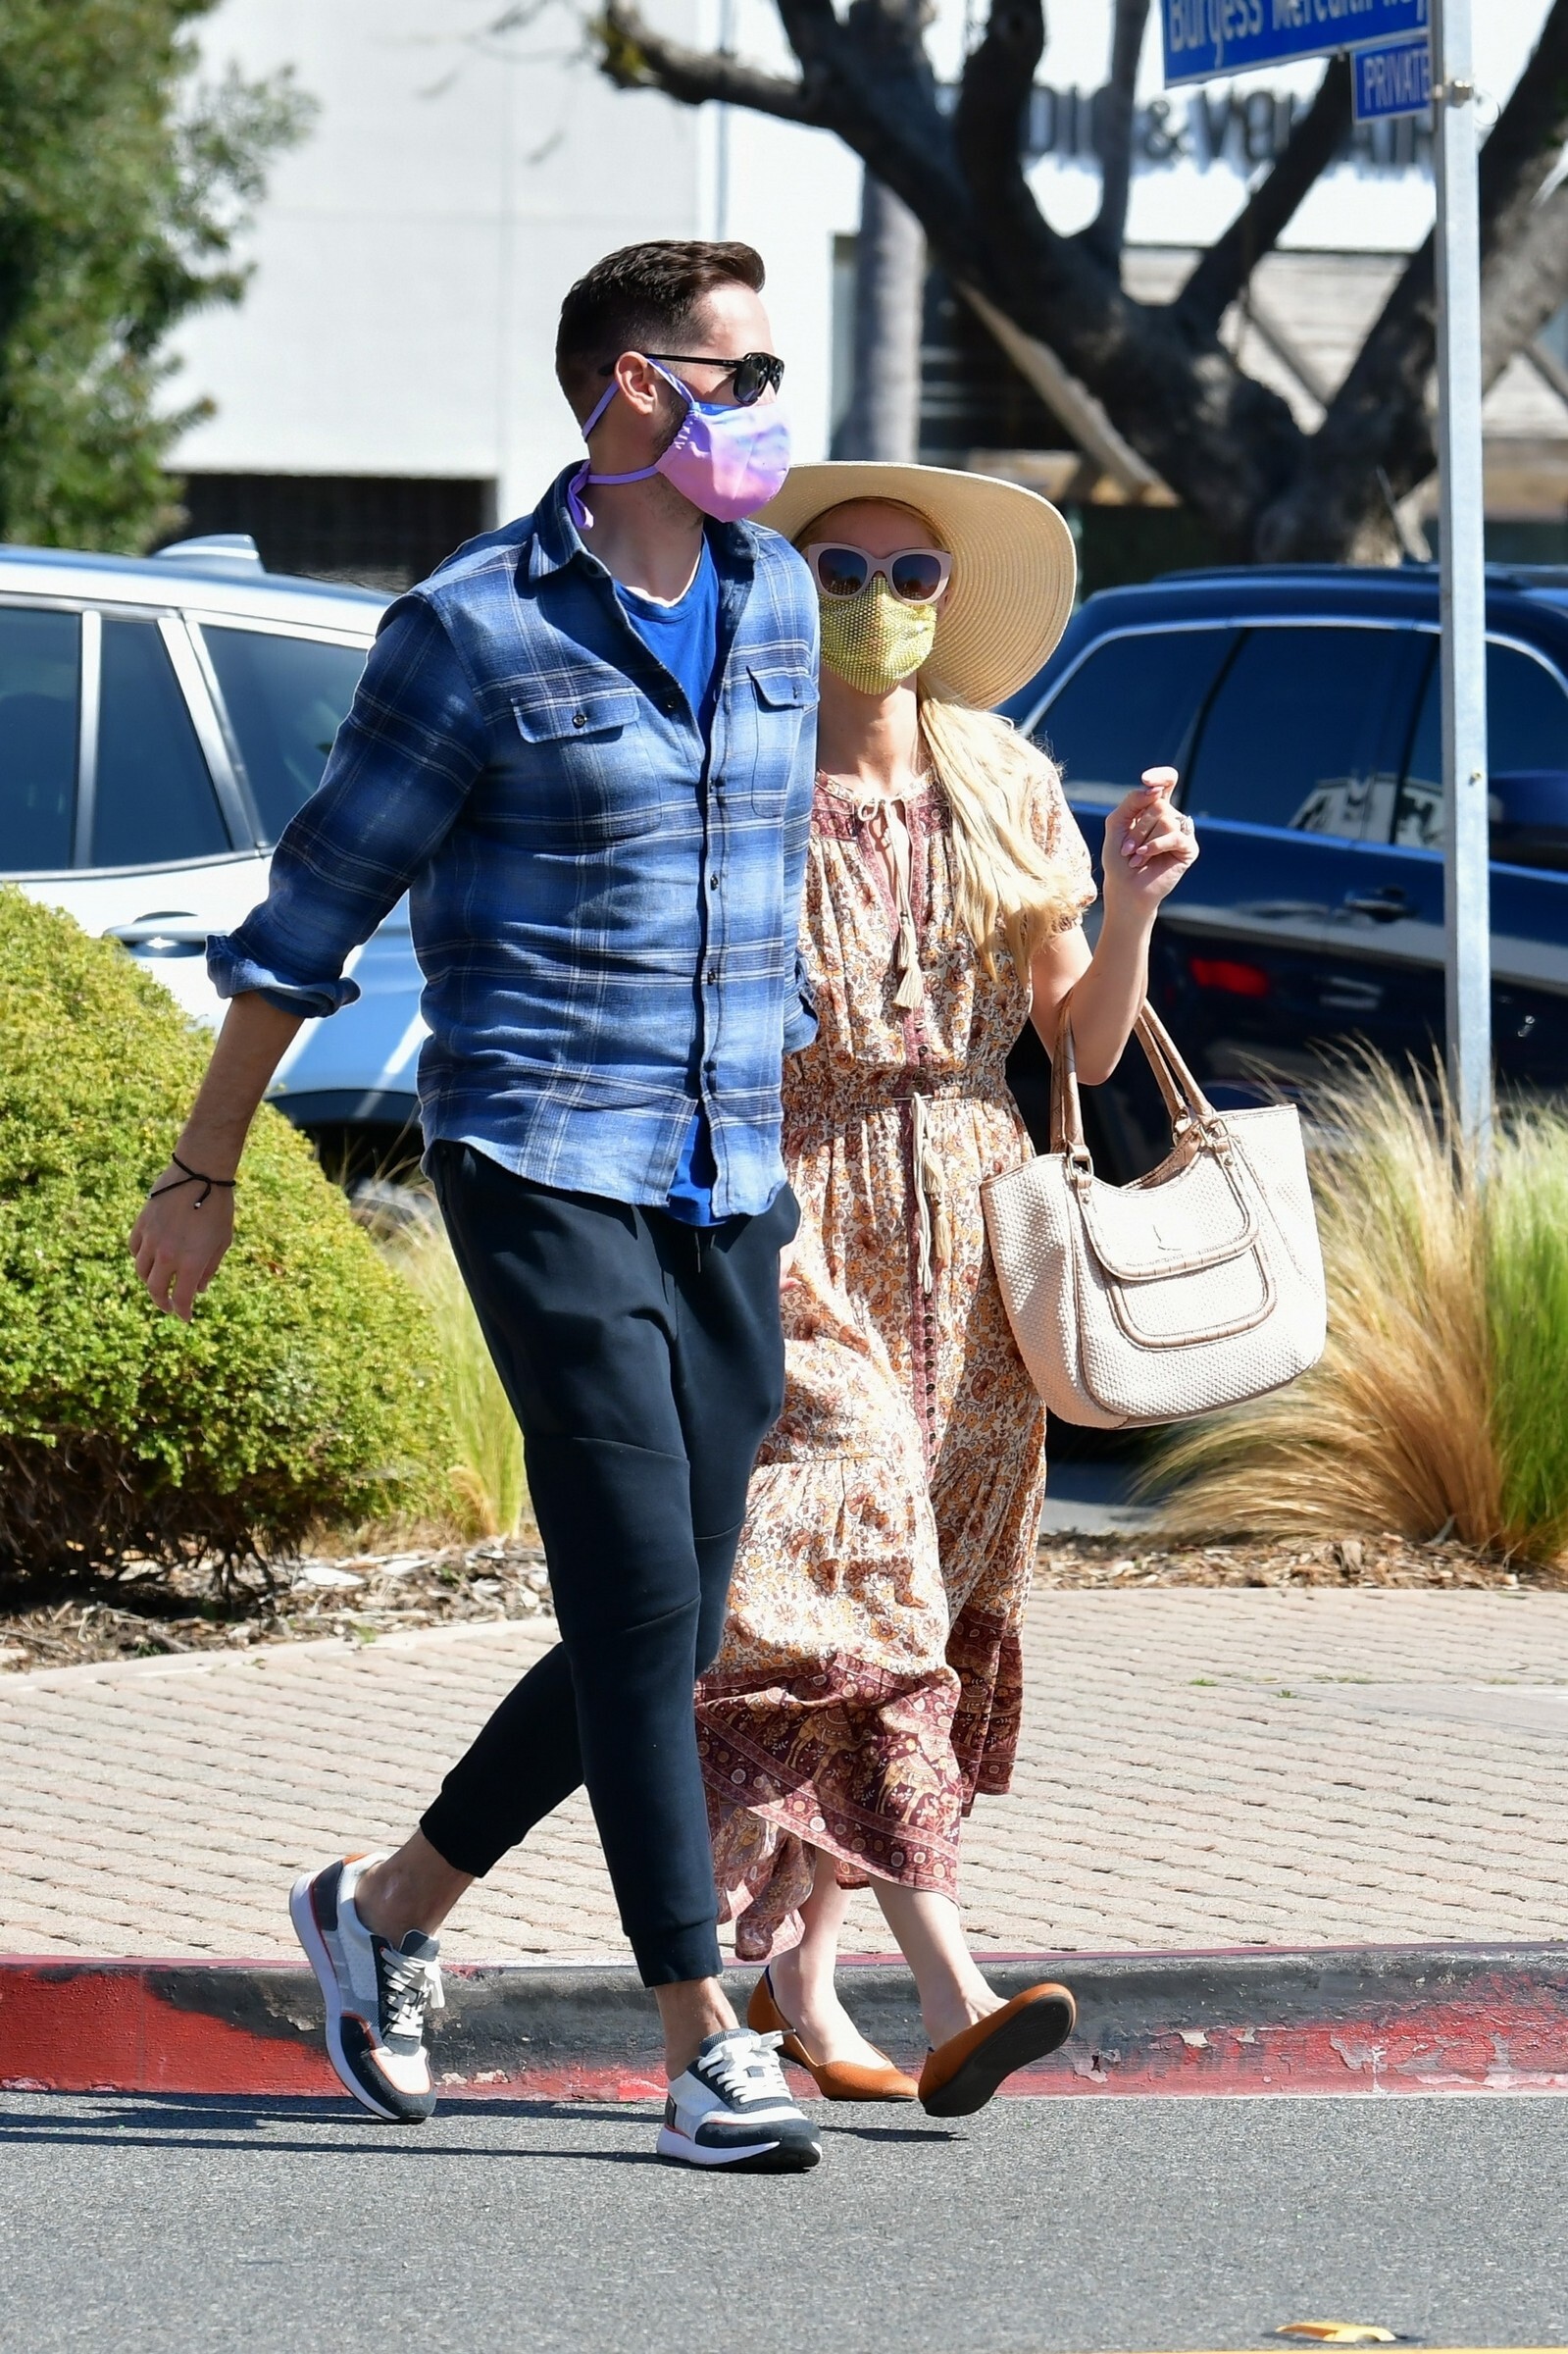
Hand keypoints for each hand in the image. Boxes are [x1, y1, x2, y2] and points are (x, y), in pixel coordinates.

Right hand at [128, 1161, 235, 1321]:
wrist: (200, 1174)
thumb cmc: (219, 1208)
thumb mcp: (222, 1241)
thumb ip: (209, 1268)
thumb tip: (198, 1290)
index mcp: (190, 1262)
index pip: (181, 1298)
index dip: (182, 1312)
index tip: (185, 1318)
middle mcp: (167, 1255)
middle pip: (155, 1289)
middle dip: (162, 1302)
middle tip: (169, 1306)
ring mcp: (151, 1239)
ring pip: (141, 1270)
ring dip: (149, 1281)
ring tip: (158, 1282)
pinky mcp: (142, 1224)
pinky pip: (134, 1248)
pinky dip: (140, 1258)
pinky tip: (148, 1259)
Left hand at [1103, 766, 1197, 914]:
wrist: (1125, 888)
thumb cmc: (1119, 858)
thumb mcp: (1117, 823)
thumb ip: (1132, 801)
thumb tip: (1155, 790)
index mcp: (1155, 808)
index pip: (1167, 781)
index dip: (1161, 776)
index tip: (1146, 780)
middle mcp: (1171, 817)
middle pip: (1158, 804)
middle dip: (1138, 826)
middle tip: (1127, 848)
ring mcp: (1181, 831)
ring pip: (1166, 819)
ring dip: (1143, 840)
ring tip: (1136, 857)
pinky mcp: (1189, 848)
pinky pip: (1175, 835)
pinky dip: (1155, 846)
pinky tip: (1145, 857)